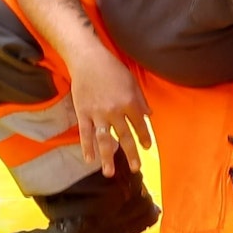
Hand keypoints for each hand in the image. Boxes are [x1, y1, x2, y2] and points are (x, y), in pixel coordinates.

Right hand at [69, 46, 151, 177]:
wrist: (87, 59)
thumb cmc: (112, 68)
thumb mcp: (132, 81)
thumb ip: (140, 100)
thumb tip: (149, 115)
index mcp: (129, 102)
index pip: (140, 124)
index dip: (144, 137)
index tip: (147, 148)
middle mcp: (115, 111)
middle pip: (124, 137)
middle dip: (131, 154)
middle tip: (135, 168)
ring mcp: (98, 114)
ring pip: (104, 140)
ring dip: (107, 158)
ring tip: (109, 173)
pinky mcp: (83, 113)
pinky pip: (85, 134)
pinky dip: (87, 147)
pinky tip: (89, 159)